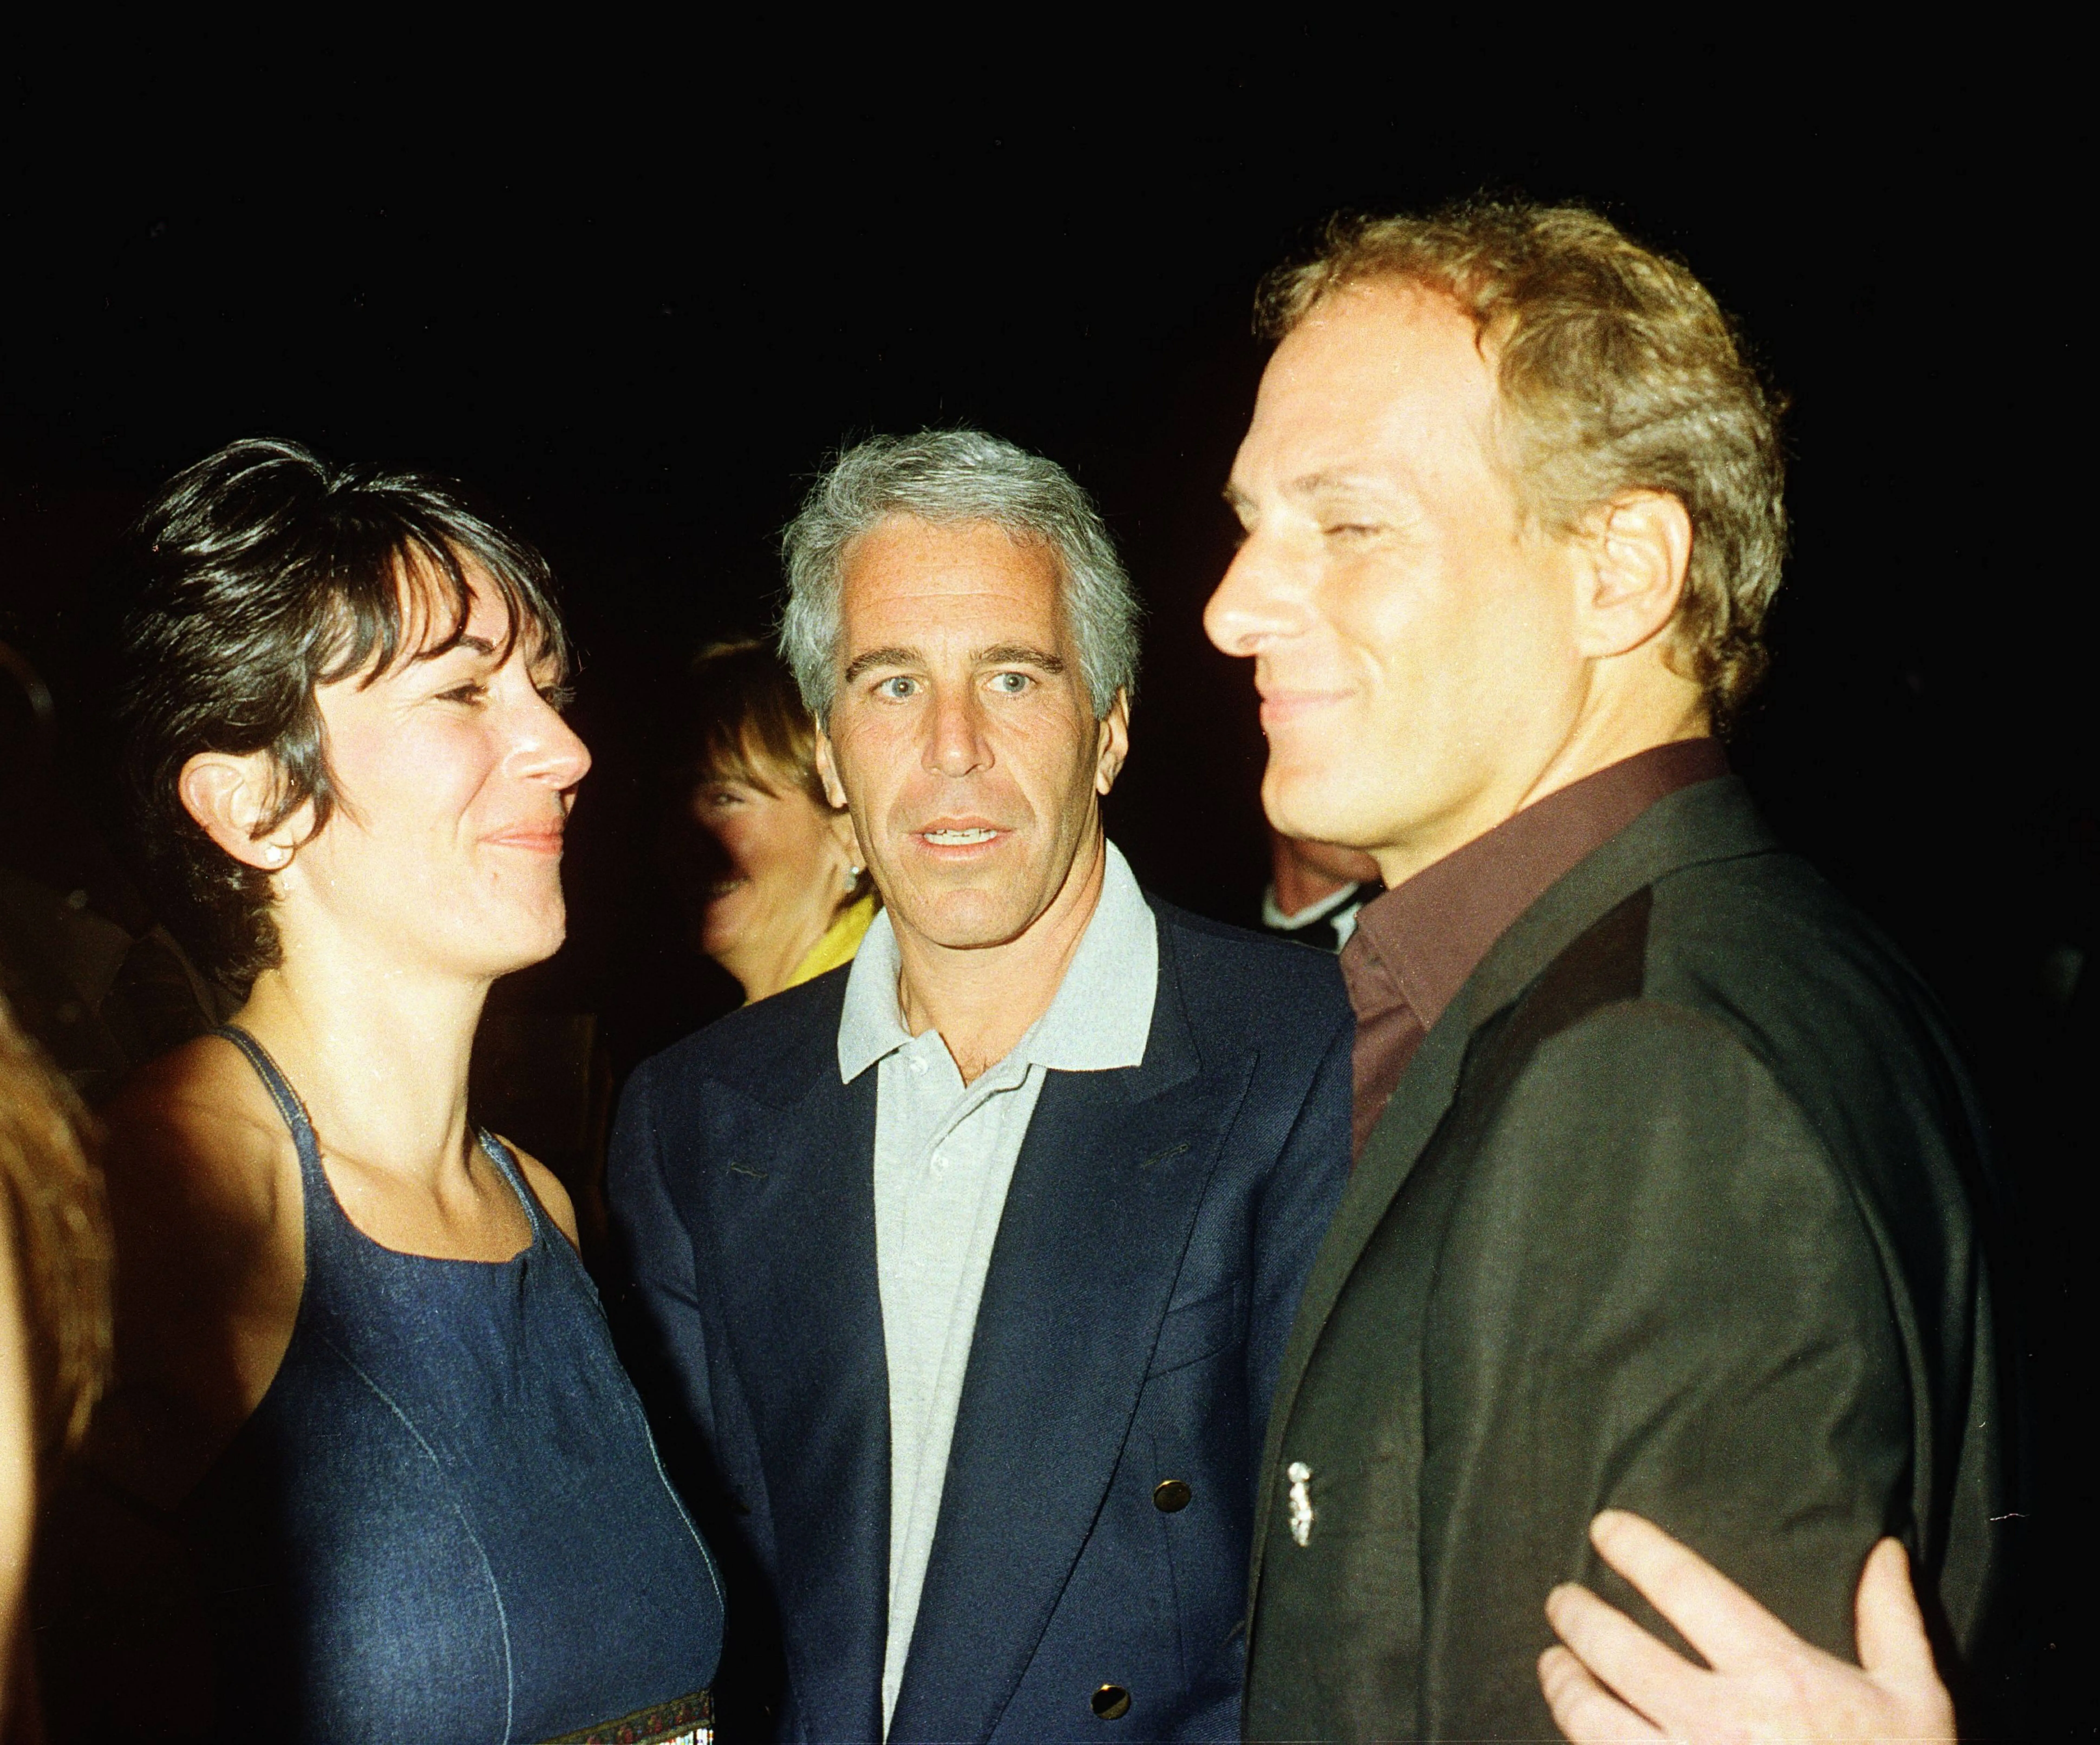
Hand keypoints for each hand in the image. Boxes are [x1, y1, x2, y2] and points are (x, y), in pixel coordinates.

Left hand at [1538, 1508, 1955, 1742]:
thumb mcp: (1915, 1702)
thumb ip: (1892, 1623)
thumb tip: (1884, 1552)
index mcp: (1777, 1677)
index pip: (1683, 1586)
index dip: (1635, 1547)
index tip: (1604, 1527)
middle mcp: (1720, 1721)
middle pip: (1616, 1650)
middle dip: (1577, 1618)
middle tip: (1562, 1601)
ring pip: (1591, 1719)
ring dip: (1564, 1686)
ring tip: (1555, 1665)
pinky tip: (1580, 1733)